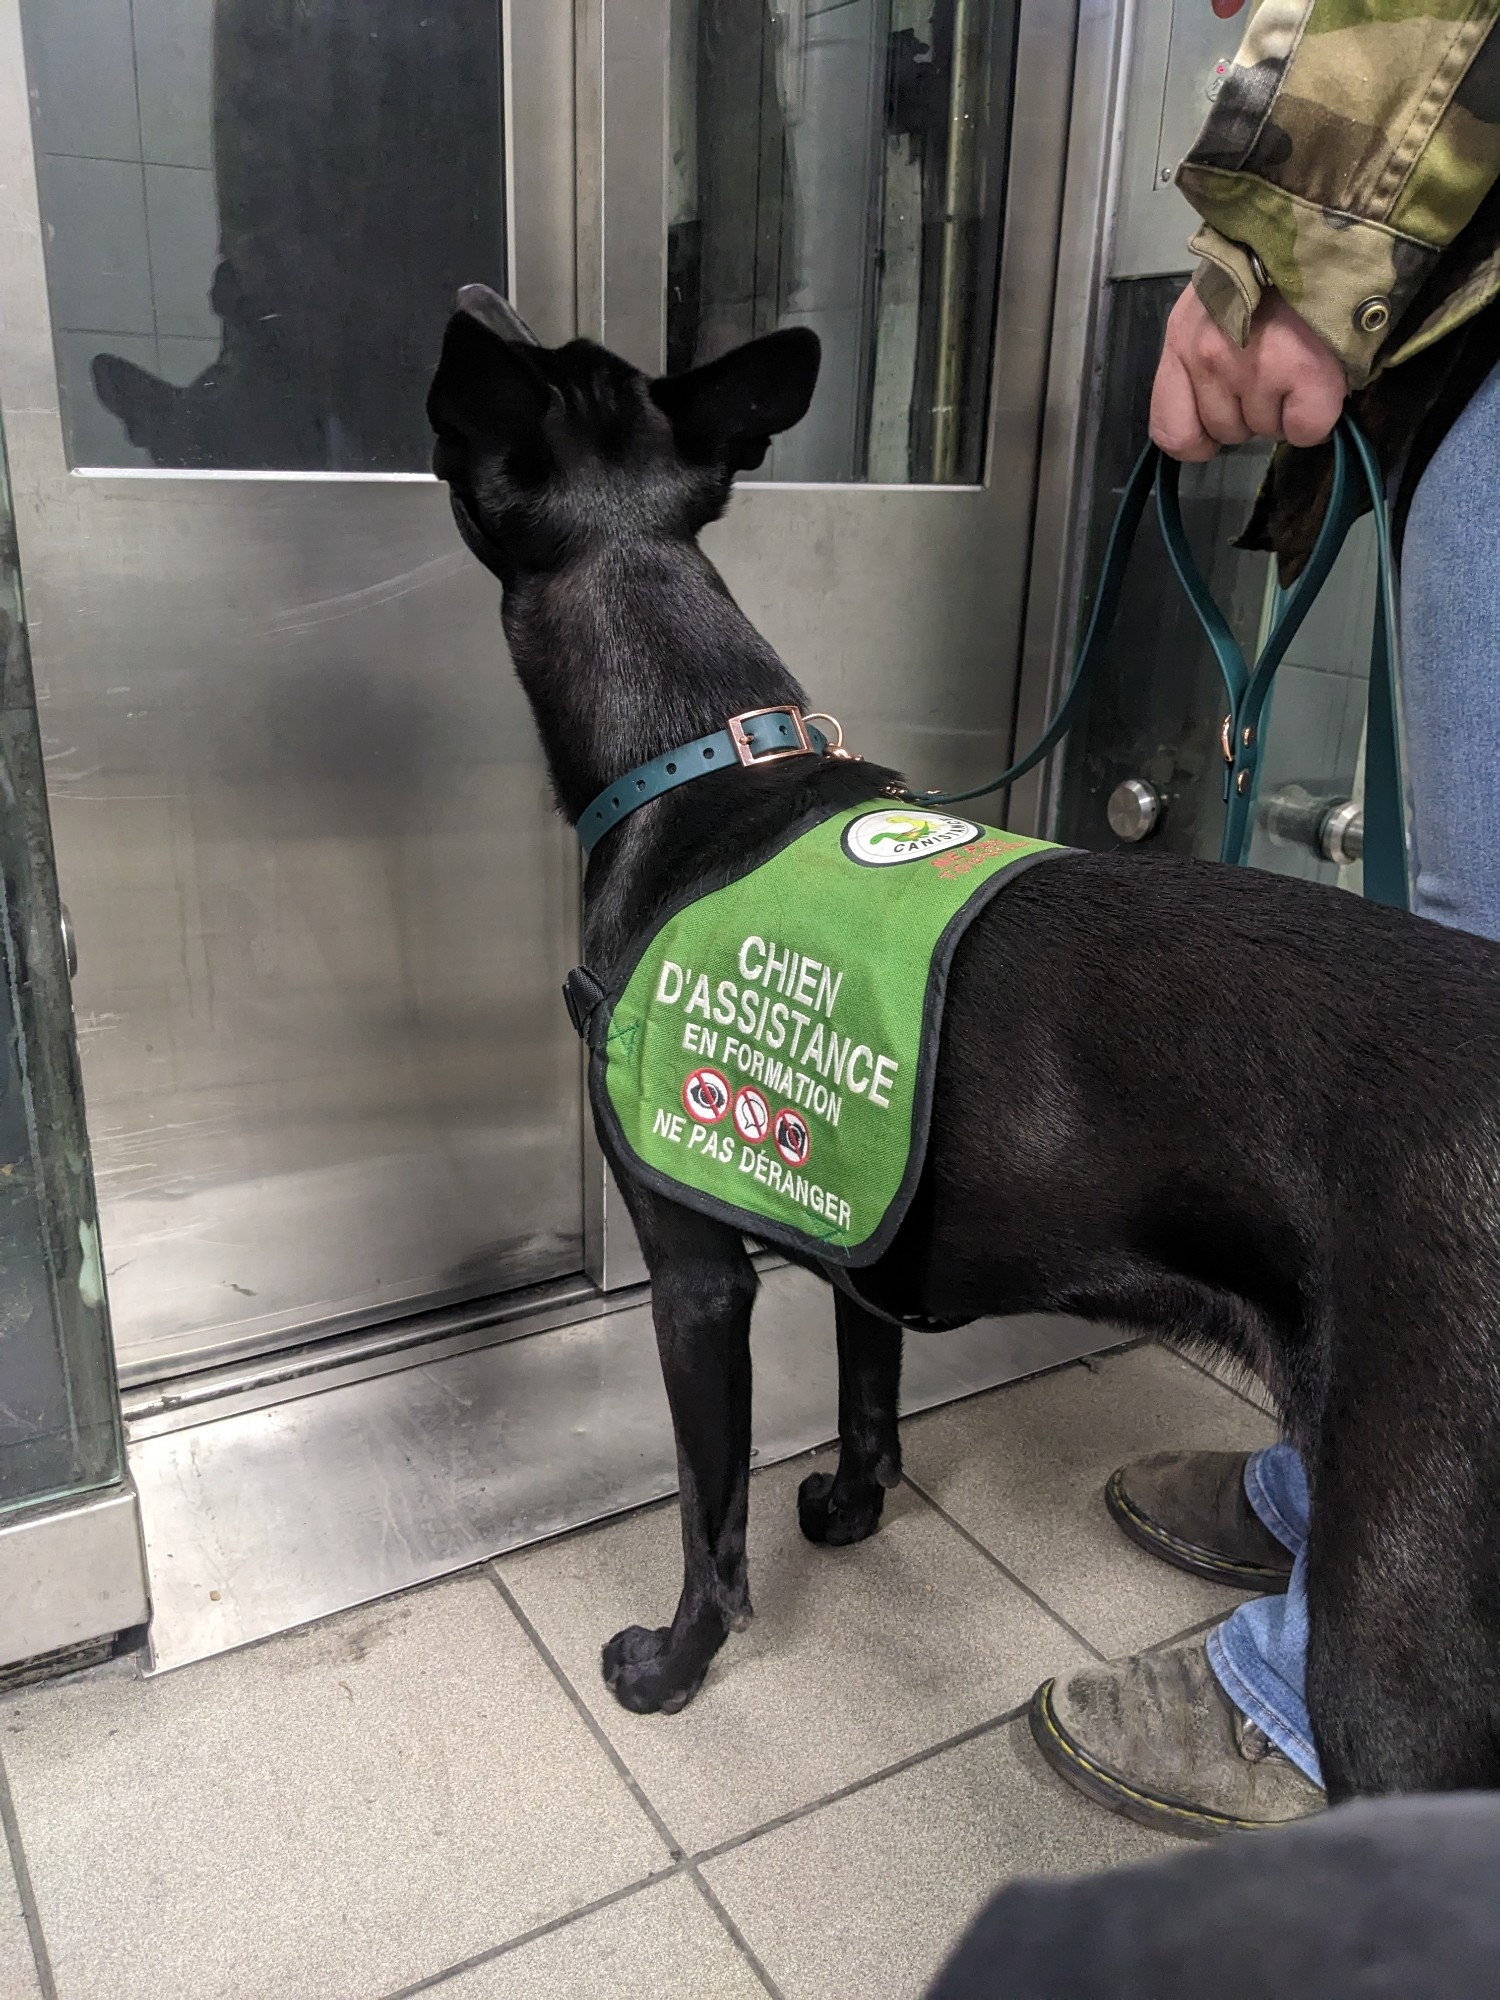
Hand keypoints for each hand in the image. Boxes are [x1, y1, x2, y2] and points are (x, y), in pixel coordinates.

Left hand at [1150, 286, 1347, 461]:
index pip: (1170, 430)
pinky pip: (1304, 429)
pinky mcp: (1302, 372)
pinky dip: (1316, 415)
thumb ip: (1202, 355)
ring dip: (1285, 409)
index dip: (1197, 440)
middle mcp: (1209, 356)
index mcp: (1182, 339)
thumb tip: (1221, 411)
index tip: (1218, 427)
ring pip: (1267, 431)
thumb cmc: (1269, 268)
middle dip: (1251, 412)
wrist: (1325, 226)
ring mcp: (1255, 366)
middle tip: (1275, 367)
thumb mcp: (1215, 305)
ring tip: (1298, 360)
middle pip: (1226, 432)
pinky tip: (1318, 377)